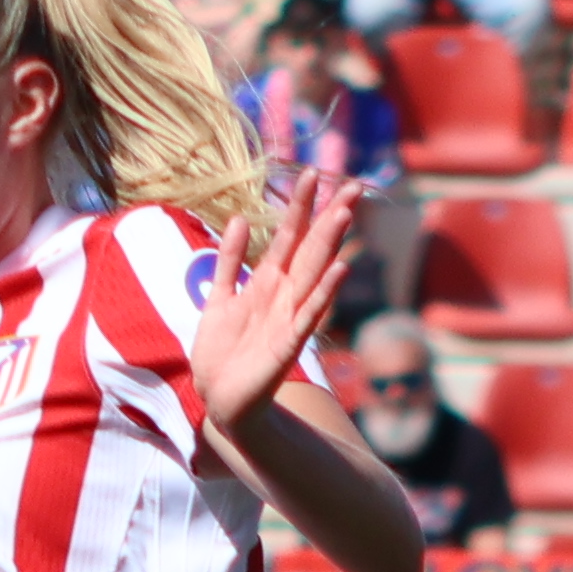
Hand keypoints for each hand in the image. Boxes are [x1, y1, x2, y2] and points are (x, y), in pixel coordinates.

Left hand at [190, 170, 366, 420]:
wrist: (219, 399)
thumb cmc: (222, 351)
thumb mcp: (218, 297)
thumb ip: (227, 261)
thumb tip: (238, 219)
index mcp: (267, 282)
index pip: (289, 235)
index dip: (300, 205)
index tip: (313, 172)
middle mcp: (284, 295)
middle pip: (311, 248)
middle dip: (328, 216)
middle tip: (353, 185)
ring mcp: (289, 318)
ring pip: (314, 274)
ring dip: (330, 245)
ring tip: (345, 214)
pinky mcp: (288, 345)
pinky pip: (308, 315)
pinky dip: (323, 294)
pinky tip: (339, 271)